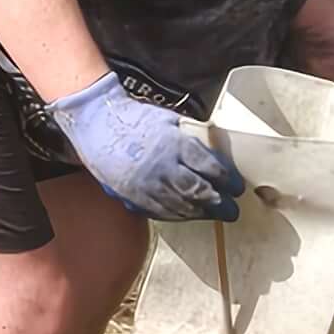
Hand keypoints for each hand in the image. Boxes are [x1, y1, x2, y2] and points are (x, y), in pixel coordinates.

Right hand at [48, 71, 241, 221]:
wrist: (96, 124)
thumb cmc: (134, 118)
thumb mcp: (169, 120)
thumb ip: (190, 138)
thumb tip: (212, 155)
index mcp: (174, 143)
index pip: (209, 167)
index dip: (227, 179)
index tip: (237, 187)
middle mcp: (162, 166)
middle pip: (198, 190)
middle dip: (218, 203)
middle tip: (232, 210)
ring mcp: (146, 183)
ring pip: (181, 205)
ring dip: (200, 212)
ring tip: (212, 213)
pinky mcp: (132, 195)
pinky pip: (160, 211)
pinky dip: (178, 215)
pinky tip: (188, 214)